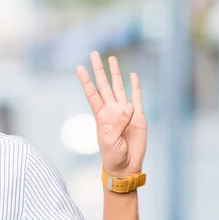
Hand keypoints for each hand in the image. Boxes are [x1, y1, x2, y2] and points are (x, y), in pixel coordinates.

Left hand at [76, 51, 146, 176]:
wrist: (126, 165)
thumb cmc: (113, 155)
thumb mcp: (110, 141)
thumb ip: (118, 124)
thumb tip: (128, 108)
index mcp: (101, 115)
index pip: (92, 94)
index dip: (86, 81)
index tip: (79, 67)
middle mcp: (111, 110)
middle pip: (104, 85)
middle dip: (99, 70)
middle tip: (94, 53)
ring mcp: (124, 112)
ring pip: (119, 87)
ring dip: (115, 73)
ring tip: (111, 59)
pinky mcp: (138, 116)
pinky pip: (137, 97)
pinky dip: (135, 86)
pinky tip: (132, 75)